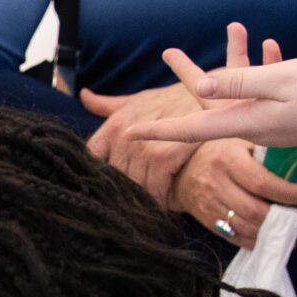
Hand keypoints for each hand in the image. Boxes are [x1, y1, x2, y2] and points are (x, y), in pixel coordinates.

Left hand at [78, 81, 203, 205]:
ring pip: (134, 188)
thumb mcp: (138, 99)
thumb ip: (108, 105)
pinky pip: (155, 190)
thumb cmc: (172, 99)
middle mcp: (122, 136)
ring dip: (145, 199)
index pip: (91, 160)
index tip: (109, 187)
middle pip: (115, 180)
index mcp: (112, 126)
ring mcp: (142, 146)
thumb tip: (84, 96)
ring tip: (155, 203)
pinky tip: (169, 201)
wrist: (213, 92)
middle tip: (137, 202)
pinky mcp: (163, 156)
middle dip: (126, 192)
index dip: (99, 177)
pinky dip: (162, 200)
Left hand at [131, 23, 296, 155]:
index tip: (129, 133)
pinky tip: (267, 44)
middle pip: (209, 98)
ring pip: (239, 85)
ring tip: (235, 26)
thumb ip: (241, 83)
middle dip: (190, 73)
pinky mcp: (284, 108)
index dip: (158, 129)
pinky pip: (265, 85)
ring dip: (235, 56)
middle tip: (169, 51)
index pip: (190, 127)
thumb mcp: (281, 83)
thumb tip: (203, 85)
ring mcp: (267, 116)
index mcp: (242, 120)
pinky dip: (263, 65)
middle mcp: (249, 121)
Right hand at [172, 136, 296, 246]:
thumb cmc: (222, 151)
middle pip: (254, 210)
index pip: (261, 183)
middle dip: (285, 218)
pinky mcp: (208, 222)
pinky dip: (258, 242)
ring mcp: (209, 206)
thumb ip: (264, 151)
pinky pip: (235, 238)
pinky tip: (275, 239)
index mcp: (227, 160)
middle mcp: (216, 184)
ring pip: (246, 227)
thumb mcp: (240, 141)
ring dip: (275, 233)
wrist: (183, 171)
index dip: (287, 194)